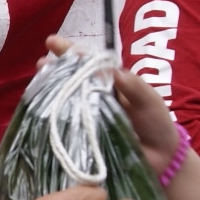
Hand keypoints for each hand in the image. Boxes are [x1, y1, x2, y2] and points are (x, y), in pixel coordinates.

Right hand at [42, 34, 181, 172]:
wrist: (162, 157)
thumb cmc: (156, 122)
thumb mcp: (150, 101)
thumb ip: (135, 87)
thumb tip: (116, 71)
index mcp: (111, 82)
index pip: (89, 62)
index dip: (71, 51)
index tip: (52, 42)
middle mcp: (96, 97)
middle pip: (71, 79)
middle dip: (54, 69)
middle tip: (40, 64)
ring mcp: (89, 117)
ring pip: (66, 101)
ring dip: (50, 92)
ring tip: (37, 85)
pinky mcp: (86, 138)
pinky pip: (68, 127)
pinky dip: (55, 120)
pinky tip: (43, 115)